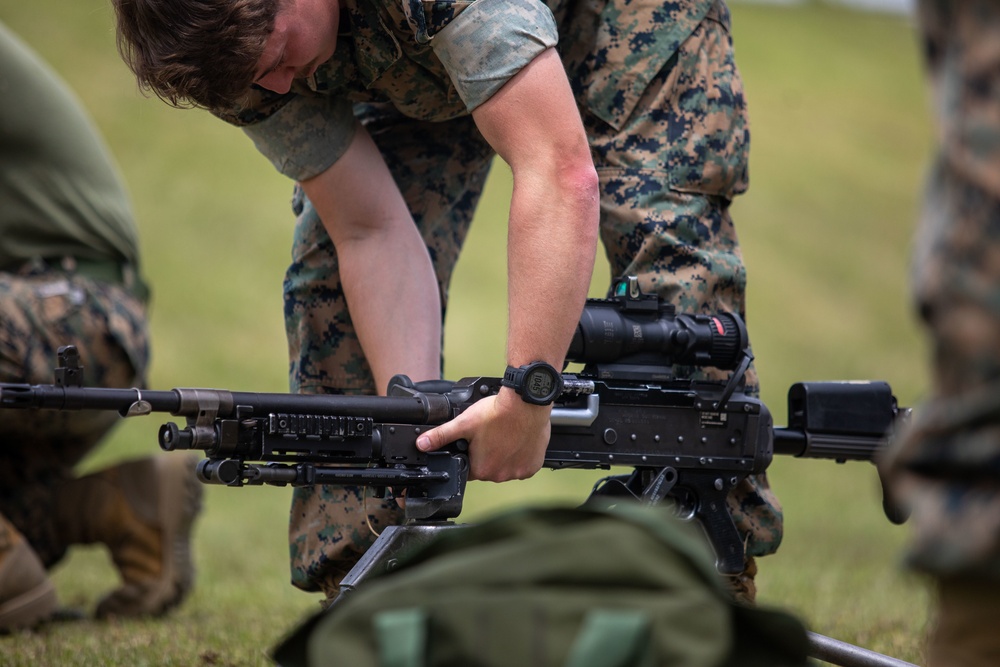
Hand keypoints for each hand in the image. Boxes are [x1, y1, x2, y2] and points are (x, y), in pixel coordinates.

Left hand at [416, 389, 550, 481]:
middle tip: (492, 435)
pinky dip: (521, 456)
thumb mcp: (464, 423)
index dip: (471, 453)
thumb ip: (441, 435)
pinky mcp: (532, 466)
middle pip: (489, 468)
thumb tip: (422, 444)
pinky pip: (523, 465)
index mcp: (481, 470)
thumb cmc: (497, 412)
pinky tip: (517, 441)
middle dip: (489, 454)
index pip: (470, 468)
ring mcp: (518, 472)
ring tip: (505, 435)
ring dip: (505, 455)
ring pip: (506, 466)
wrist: (525, 403)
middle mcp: (500, 475)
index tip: (477, 441)